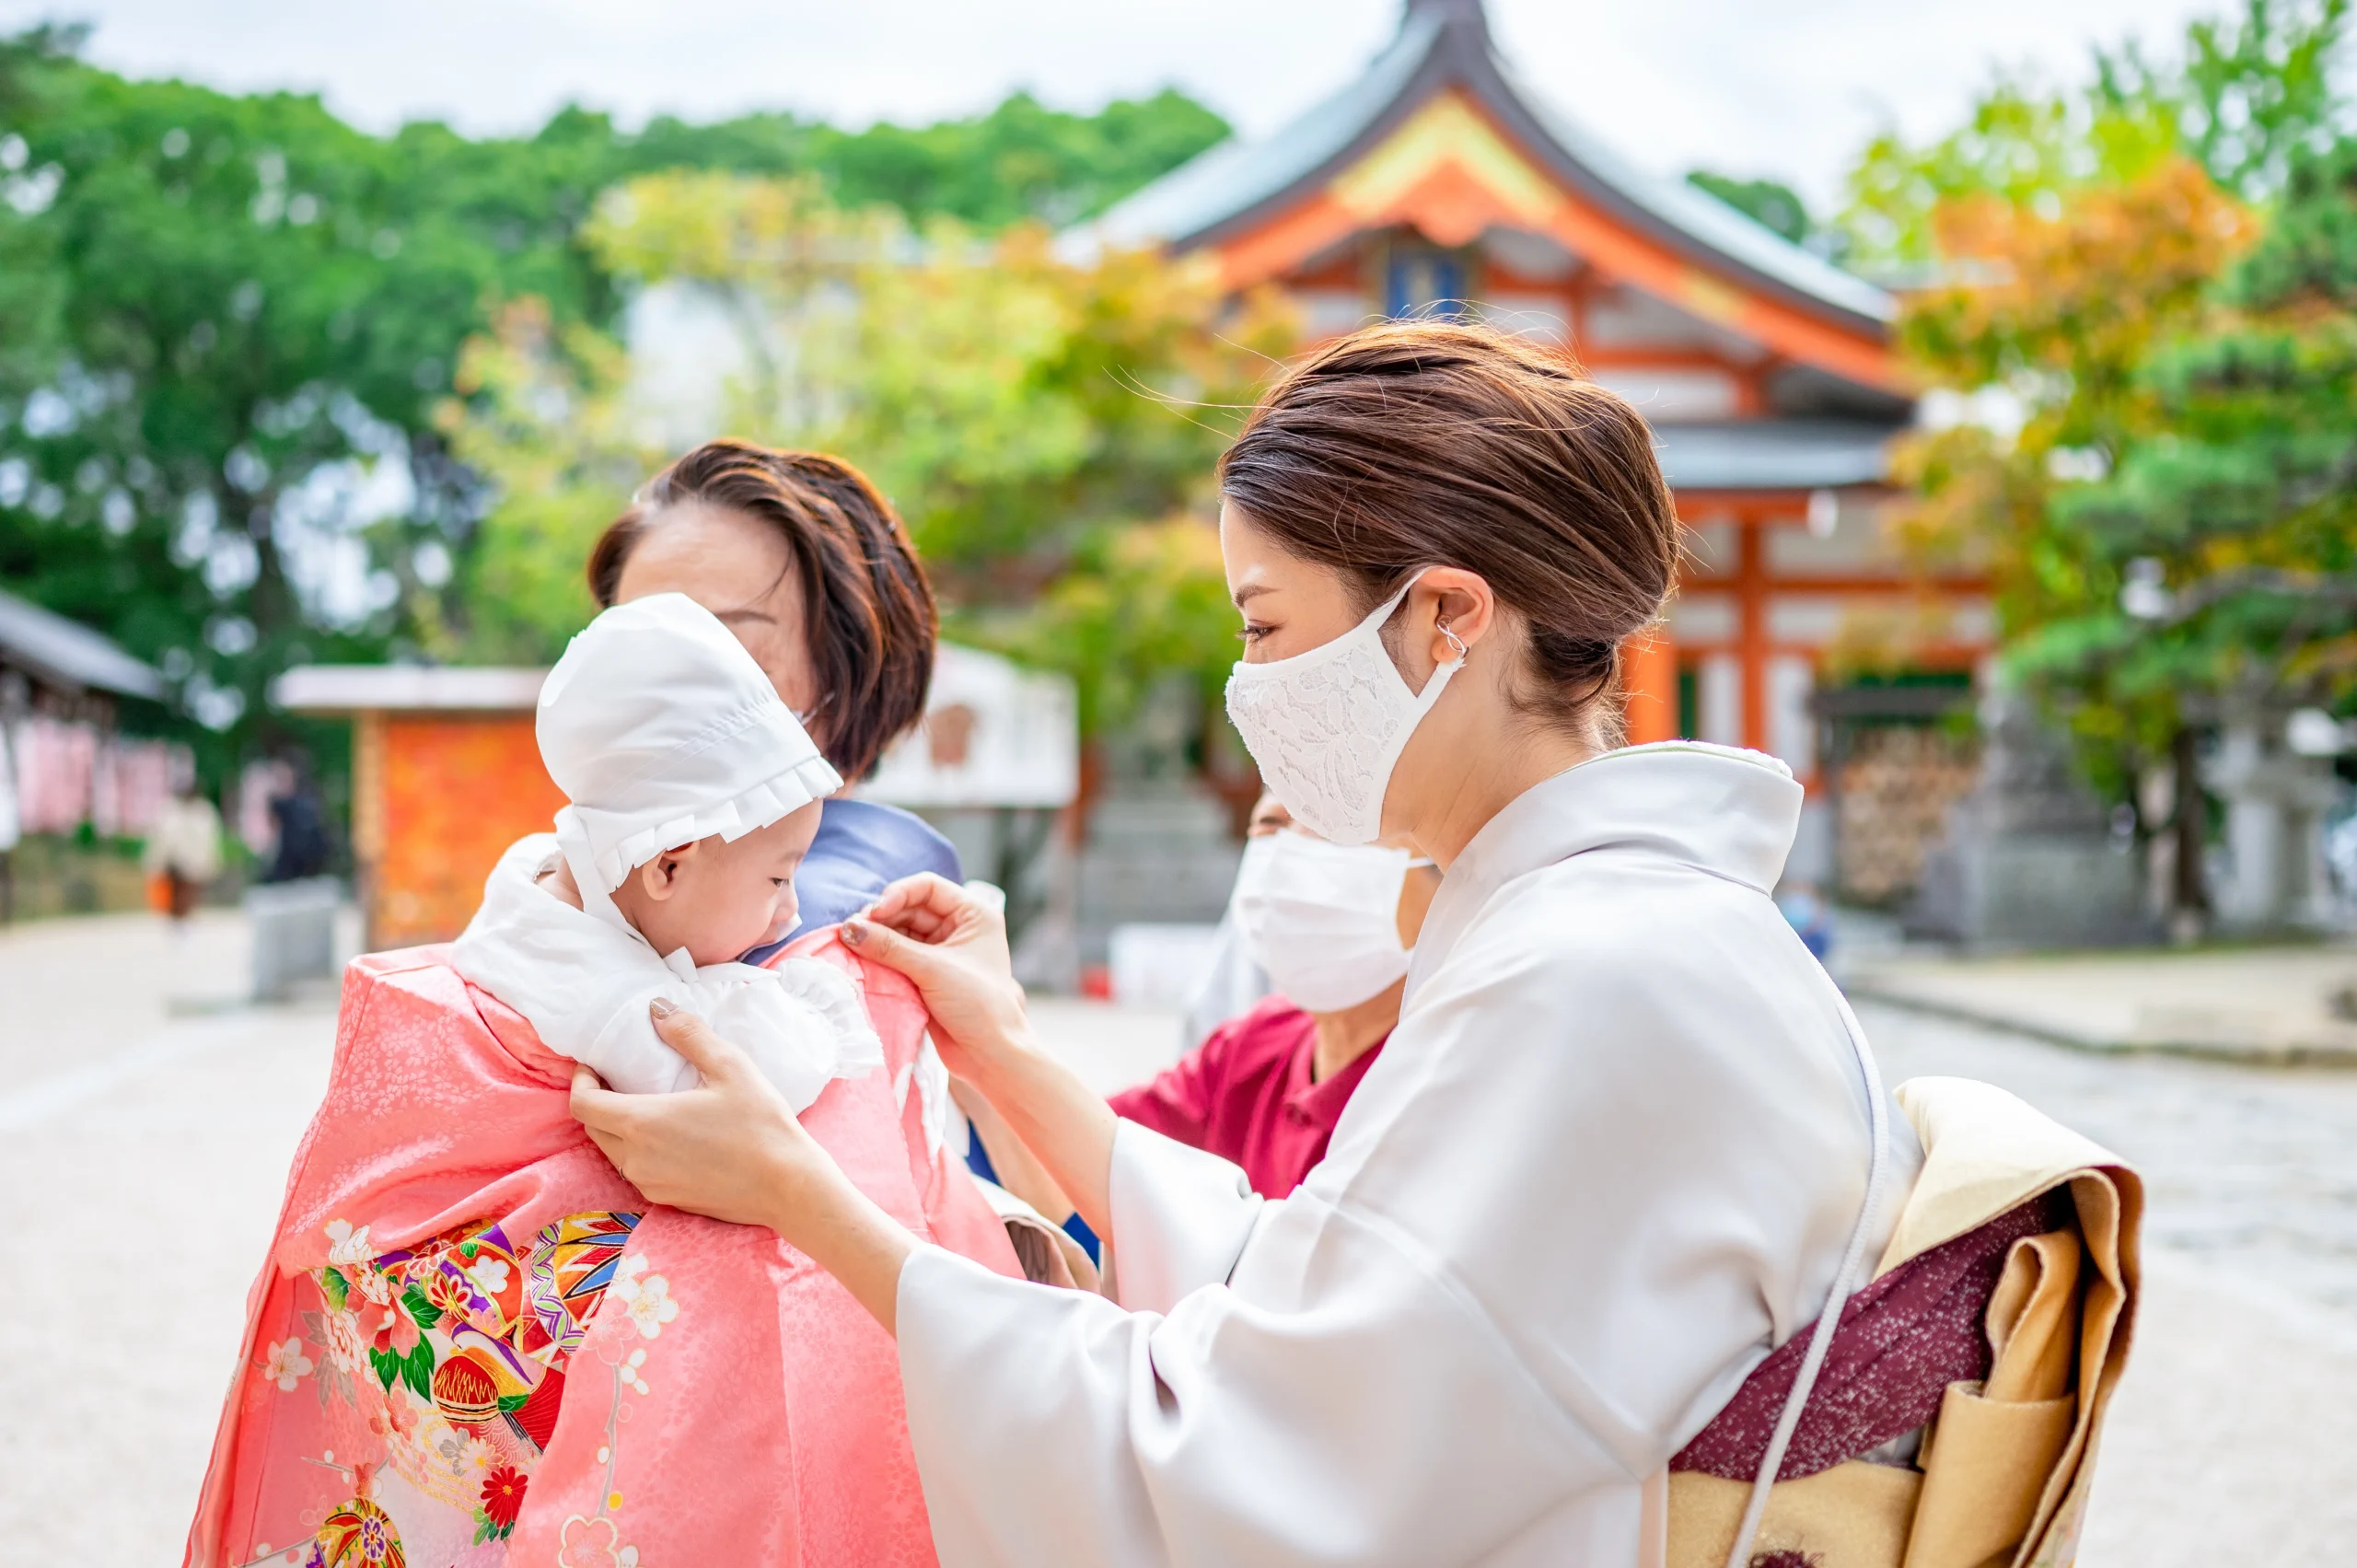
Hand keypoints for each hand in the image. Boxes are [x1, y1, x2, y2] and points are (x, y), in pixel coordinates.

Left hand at [570, 1002, 845, 1230]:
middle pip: (593, 1128)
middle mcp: (636, 1159)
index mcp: (642, 1123)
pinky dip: (639, 1150)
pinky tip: (670, 1135)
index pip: (582, 1104)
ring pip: (614, 1152)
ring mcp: (650, 1184)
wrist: (788, 1185)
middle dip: (597, 1101)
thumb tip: (657, 1009)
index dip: (580, 1080)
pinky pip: (638, 1171)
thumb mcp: (729, 1066)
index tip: (593, 1064)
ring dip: (618, 1127)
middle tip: (617, 1079)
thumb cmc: (761, 1123)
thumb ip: (688, 1034)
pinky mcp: (668, 1200)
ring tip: (646, 1104)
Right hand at [844, 874, 1031, 1081]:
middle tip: (852, 931)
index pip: (928, 887)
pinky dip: (879, 956)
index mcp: (973, 914)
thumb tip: (848, 929)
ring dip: (876, 937)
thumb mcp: (932, 969)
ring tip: (852, 945)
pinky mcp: (927, 974)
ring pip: (900, 932)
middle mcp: (958, 927)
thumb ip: (889, 947)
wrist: (988, 1054)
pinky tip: (860, 958)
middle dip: (881, 918)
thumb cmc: (977, 1004)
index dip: (898, 894)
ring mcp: (941, 951)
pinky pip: (897, 955)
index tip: (874, 912)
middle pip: (909, 908)